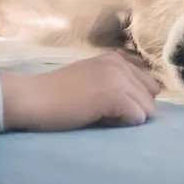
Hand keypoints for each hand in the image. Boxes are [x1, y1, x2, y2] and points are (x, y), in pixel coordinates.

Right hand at [0, 53, 159, 130]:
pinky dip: (122, 125)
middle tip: (104, 111)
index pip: (149, 85)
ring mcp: (119, 78)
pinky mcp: (115, 95)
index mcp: (116, 58)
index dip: (133, 101)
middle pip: (151, 98)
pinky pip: (138, 118)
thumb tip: (144, 103)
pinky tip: (99, 118)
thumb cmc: (57, 95)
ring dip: (127, 118)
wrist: (32, 97)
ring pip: (147, 110)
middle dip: (133, 109)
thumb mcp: (93, 79)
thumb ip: (116, 82)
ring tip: (100, 114)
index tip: (108, 104)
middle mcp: (121, 63)